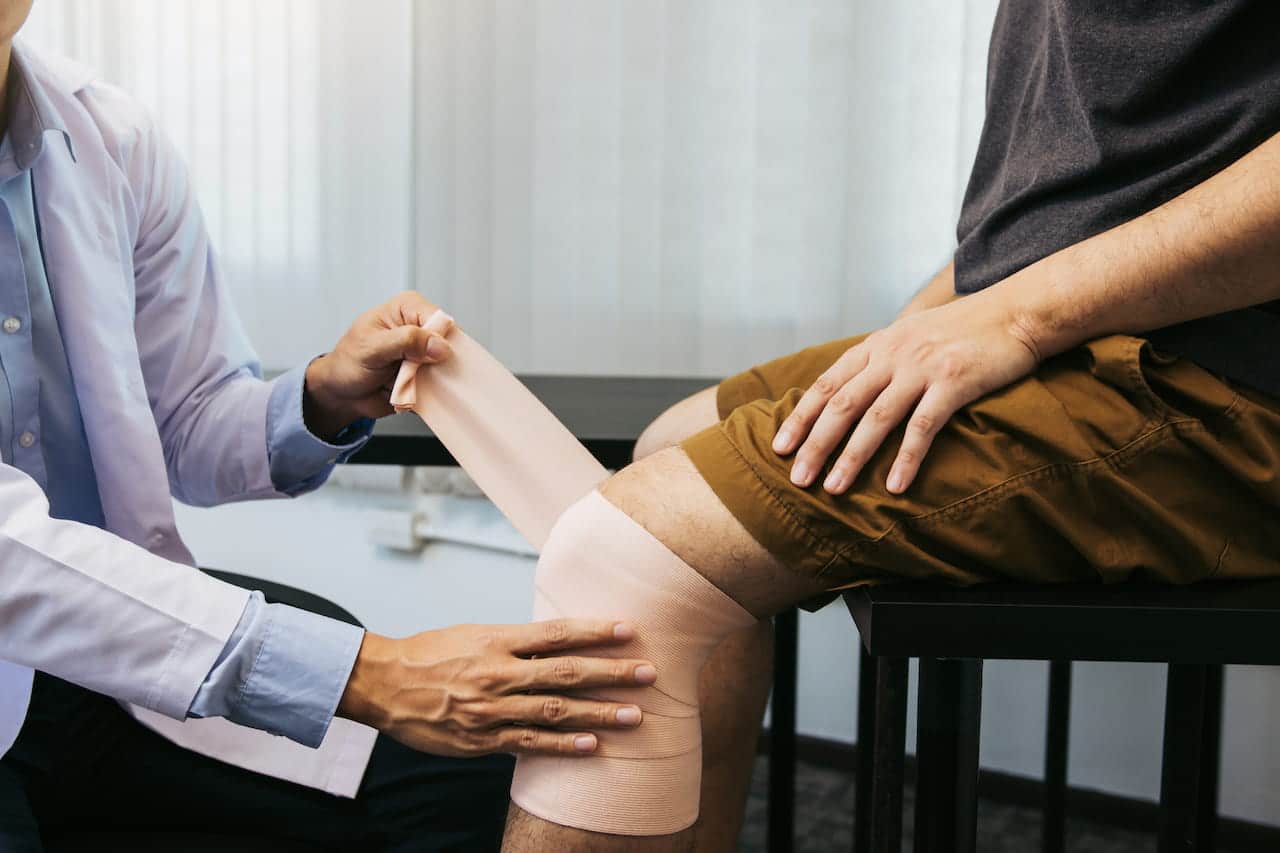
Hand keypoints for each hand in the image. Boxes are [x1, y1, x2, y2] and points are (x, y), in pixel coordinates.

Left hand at [304, 291, 454, 438]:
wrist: (341, 394)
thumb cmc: (348, 364)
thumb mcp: (372, 348)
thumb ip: (406, 341)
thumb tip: (439, 345)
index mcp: (407, 309)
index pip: (438, 319)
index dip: (438, 339)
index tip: (426, 358)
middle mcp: (419, 328)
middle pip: (449, 342)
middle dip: (439, 362)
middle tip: (416, 373)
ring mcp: (425, 353)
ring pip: (448, 366)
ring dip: (435, 380)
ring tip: (411, 384)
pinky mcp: (427, 374)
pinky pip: (442, 384)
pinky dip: (433, 392)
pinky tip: (415, 393)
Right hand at [337, 619, 656, 757]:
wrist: (382, 684)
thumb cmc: (431, 654)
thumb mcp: (473, 633)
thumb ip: (515, 641)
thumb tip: (560, 640)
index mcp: (497, 640)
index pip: (556, 634)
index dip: (595, 631)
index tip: (630, 629)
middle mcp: (498, 673)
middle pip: (565, 672)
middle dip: (612, 673)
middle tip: (649, 674)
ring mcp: (491, 709)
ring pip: (555, 710)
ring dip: (599, 713)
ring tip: (636, 715)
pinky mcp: (482, 739)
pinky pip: (530, 744)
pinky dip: (564, 745)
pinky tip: (593, 745)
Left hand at [772, 290, 1040, 494]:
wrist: (1018, 311)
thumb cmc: (965, 329)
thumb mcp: (911, 334)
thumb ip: (882, 359)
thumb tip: (853, 389)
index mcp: (877, 345)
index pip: (827, 384)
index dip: (801, 416)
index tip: (780, 446)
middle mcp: (892, 355)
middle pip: (842, 405)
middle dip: (815, 444)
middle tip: (798, 479)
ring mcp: (922, 368)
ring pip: (875, 418)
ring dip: (851, 457)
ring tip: (833, 488)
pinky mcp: (954, 382)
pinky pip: (922, 426)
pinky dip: (906, 459)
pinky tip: (894, 486)